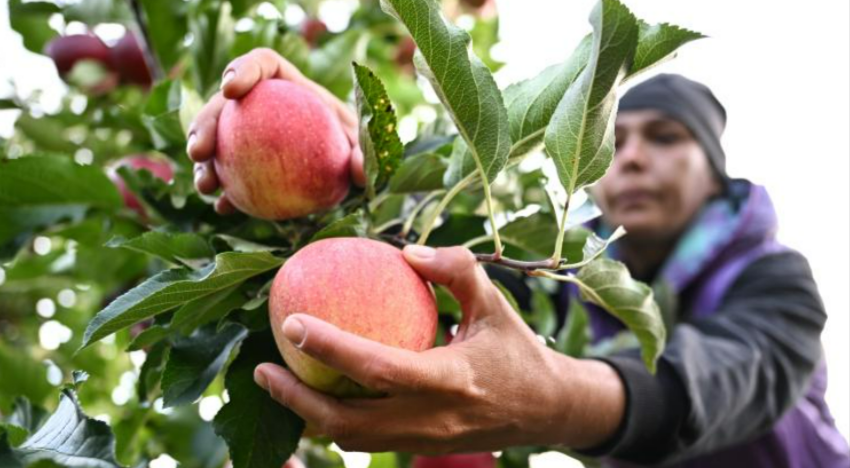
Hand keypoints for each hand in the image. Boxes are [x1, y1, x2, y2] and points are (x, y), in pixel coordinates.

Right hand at [186, 48, 365, 214]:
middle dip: (205, 123)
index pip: (262, 65)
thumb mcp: (366, 146)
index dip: (242, 70)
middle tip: (200, 151)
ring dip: (205, 162)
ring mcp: (249, 134)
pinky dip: (225, 191)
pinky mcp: (246, 164)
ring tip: (205, 185)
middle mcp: (262, 104)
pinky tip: (223, 207)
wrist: (347, 166)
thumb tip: (359, 170)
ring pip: (218, 141)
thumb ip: (364, 154)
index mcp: (289, 85)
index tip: (231, 90)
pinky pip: (229, 175)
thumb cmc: (356, 143)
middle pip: (225, 105)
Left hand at [253, 246, 626, 453]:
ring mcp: (425, 442)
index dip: (330, 348)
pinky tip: (322, 392)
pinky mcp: (421, 450)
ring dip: (309, 416)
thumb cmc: (518, 351)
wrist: (548, 410)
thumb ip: (456, 270)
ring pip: (352, 440)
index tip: (291, 321)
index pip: (377, 368)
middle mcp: (432, 419)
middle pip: (348, 424)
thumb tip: (405, 252)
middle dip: (296, 400)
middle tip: (262, 369)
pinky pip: (367, 441)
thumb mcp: (496, 302)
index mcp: (450, 380)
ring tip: (280, 381)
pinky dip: (335, 422)